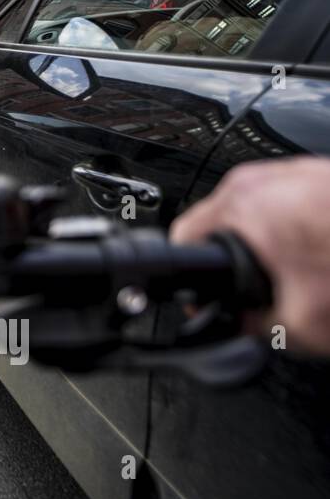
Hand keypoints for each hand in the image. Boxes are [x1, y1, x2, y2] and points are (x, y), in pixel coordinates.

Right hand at [171, 157, 329, 355]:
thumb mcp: (302, 320)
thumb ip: (256, 327)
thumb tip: (240, 328)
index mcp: (242, 206)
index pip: (183, 237)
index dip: (194, 278)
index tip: (212, 295)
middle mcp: (260, 179)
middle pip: (220, 225)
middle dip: (242, 260)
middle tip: (273, 288)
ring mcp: (292, 170)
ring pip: (258, 213)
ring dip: (273, 243)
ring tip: (308, 267)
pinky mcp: (317, 172)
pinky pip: (290, 203)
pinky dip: (300, 228)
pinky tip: (324, 251)